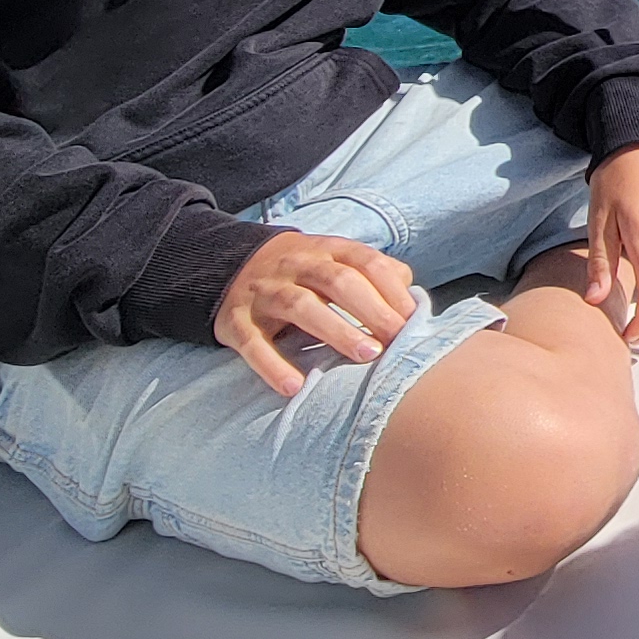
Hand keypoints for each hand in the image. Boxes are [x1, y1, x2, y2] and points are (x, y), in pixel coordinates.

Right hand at [216, 230, 416, 395]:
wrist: (225, 265)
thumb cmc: (300, 274)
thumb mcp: (333, 263)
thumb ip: (373, 275)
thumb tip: (413, 301)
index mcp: (325, 251)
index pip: (364, 262)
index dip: (391, 290)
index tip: (413, 321)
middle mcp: (295, 265)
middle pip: (336, 281)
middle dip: (371, 309)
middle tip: (397, 341)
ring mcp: (263, 291)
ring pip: (299, 305)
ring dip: (335, 330)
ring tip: (366, 356)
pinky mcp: (234, 320)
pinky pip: (252, 342)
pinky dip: (272, 365)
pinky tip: (294, 387)